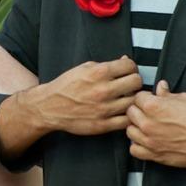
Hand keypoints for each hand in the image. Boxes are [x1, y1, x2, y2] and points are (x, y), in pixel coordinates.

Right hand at [22, 56, 141, 135]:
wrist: (49, 106)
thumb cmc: (67, 86)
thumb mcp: (84, 68)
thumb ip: (106, 65)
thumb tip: (125, 61)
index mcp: (98, 73)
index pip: (130, 66)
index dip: (130, 67)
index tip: (127, 71)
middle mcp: (103, 90)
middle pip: (136, 82)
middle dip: (134, 81)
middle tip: (129, 85)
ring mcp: (104, 109)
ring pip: (134, 102)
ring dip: (132, 99)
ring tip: (126, 98)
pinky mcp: (103, 125)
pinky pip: (126, 120)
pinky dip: (127, 116)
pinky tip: (122, 112)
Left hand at [126, 81, 185, 167]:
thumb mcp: (185, 99)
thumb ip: (167, 93)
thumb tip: (161, 88)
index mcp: (153, 106)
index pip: (137, 97)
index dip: (144, 97)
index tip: (148, 99)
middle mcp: (148, 123)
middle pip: (130, 113)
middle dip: (138, 110)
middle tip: (147, 112)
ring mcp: (149, 140)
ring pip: (129, 131)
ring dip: (136, 127)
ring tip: (146, 126)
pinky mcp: (154, 154)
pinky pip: (134, 150)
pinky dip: (137, 145)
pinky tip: (146, 141)